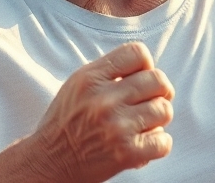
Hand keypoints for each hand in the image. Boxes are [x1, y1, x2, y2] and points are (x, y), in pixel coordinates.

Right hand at [26, 42, 174, 182]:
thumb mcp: (77, 85)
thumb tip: (145, 67)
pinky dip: (159, 143)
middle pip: (158, 80)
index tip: (141, 78)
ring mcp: (117, 126)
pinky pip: (164, 141)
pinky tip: (144, 142)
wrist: (50, 161)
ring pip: (164, 110)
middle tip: (150, 101)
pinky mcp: (127, 153)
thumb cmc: (65, 123)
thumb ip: (107, 72)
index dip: (146, 65)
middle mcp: (104, 99)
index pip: (137, 53)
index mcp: (91, 78)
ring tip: (143, 124)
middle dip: (159, 91)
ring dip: (158, 119)